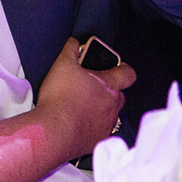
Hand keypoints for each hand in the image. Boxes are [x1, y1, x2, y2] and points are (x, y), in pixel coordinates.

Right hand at [36, 38, 135, 159]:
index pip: (128, 74)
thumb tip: (74, 42)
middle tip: (92, 87)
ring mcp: (107, 124)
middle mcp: (112, 105)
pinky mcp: (98, 139)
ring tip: (82, 106)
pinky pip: (101, 131)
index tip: (118, 68)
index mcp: (108, 85)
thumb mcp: (62, 64)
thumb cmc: (60, 98)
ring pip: (111, 114)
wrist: (54, 131)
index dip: (124, 69)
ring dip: (101, 109)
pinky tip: (79, 123)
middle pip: (120, 95)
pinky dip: (93, 127)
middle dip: (109, 91)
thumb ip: (71, 49)